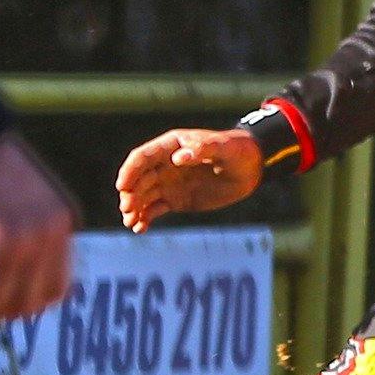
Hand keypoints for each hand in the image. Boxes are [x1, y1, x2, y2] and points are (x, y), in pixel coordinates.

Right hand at [0, 131, 80, 319]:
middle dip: (0, 311)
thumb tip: (20, 273)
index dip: (26, 303)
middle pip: (31, 304)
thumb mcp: (24, 196)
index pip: (55, 290)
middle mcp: (51, 235)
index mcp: (62, 222)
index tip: (1, 302)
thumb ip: (31, 230)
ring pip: (3, 305)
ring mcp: (27, 241)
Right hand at [117, 125, 263, 233]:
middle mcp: (165, 164)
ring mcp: (168, 183)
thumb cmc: (238, 151)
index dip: (130, 170)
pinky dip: (144, 219)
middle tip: (129, 208)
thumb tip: (178, 158)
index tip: (123, 186)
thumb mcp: (224, 148)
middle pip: (138, 179)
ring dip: (134, 209)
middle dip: (130, 193)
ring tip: (132, 222)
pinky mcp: (174, 199)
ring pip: (142, 196)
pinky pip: (153, 209)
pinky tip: (140, 229)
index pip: (142, 157)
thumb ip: (203, 149)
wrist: (251, 170)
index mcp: (172, 146)